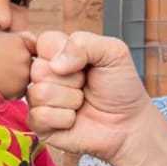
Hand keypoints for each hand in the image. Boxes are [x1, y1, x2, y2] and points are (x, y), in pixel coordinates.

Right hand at [0, 31, 37, 99]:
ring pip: (27, 73)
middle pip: (30, 59)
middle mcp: (24, 55)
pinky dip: (16, 87)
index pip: (30, 43)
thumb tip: (32, 38)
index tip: (10, 54)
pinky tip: (2, 84)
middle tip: (3, 66)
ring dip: (19, 75)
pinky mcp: (22, 87)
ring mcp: (24, 72)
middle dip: (21, 62)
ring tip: (0, 75)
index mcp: (18, 40)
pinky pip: (23, 86)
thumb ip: (15, 38)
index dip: (21, 49)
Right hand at [27, 31, 153, 161]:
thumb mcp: (113, 53)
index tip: (83, 64)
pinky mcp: (39, 124)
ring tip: (82, 102)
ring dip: (71, 100)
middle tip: (85, 85)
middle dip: (72, 79)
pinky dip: (65, 119)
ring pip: (40, 93)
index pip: (44, 41)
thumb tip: (55, 64)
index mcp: (58, 52)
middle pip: (39, 69)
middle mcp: (45, 74)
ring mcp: (40, 100)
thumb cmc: (120, 88)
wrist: (128, 124)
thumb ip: (84, 43)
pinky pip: (41, 116)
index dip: (65, 52)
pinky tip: (74, 119)